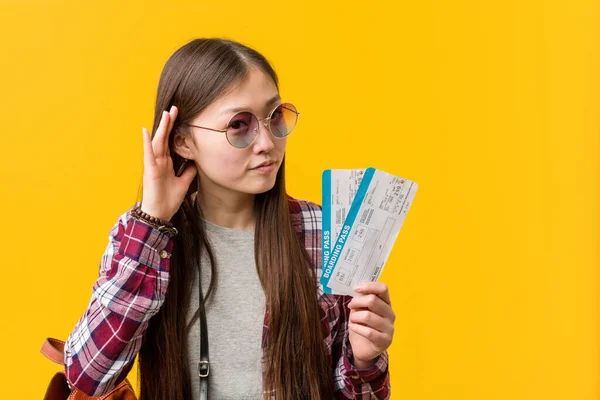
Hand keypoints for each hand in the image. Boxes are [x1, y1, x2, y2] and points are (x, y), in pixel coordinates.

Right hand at [141, 106, 196, 220]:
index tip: (180, 116)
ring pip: (158, 142)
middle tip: (174, 108)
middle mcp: (160, 161)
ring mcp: (154, 165)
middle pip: (164, 138)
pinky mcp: (150, 171)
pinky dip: (147, 142)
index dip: (174, 130)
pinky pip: (148, 154)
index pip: (171, 142)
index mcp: (167, 163)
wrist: (159, 214)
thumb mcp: (184, 183)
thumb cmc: (168, 200)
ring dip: (161, 128)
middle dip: (169, 123)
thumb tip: (196, 162)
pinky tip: (146, 131)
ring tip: (165, 114)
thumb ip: (189, 172)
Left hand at [347, 282, 394, 367]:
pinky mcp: (385, 341)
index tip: (356, 288)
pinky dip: (357, 328)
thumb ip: (361, 299)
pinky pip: (368, 332)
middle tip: (350, 306)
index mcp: (386, 303)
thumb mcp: (360, 309)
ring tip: (352, 320)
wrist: (363, 348)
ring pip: (368, 316)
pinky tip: (353, 327)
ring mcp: (389, 328)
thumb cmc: (362, 325)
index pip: (383, 289)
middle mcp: (390, 314)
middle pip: (373, 301)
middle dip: (357, 302)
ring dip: (355, 317)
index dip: (369, 286)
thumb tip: (358, 289)